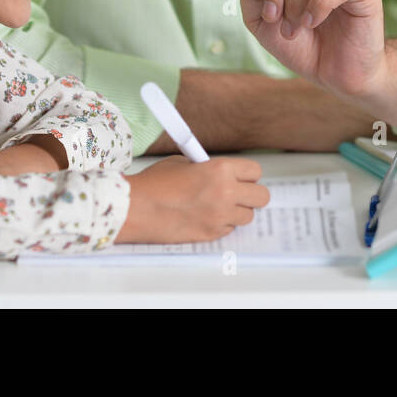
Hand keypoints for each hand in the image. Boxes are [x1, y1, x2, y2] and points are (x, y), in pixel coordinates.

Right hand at [116, 156, 269, 243]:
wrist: (135, 208)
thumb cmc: (155, 184)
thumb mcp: (185, 162)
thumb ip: (210, 167)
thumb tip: (225, 172)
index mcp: (221, 170)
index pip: (255, 172)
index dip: (248, 174)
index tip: (241, 176)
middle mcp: (225, 194)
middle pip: (261, 197)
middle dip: (251, 194)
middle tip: (237, 192)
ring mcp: (219, 217)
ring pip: (247, 216)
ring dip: (237, 211)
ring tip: (217, 205)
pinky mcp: (210, 234)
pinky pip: (228, 229)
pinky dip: (221, 224)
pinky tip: (204, 216)